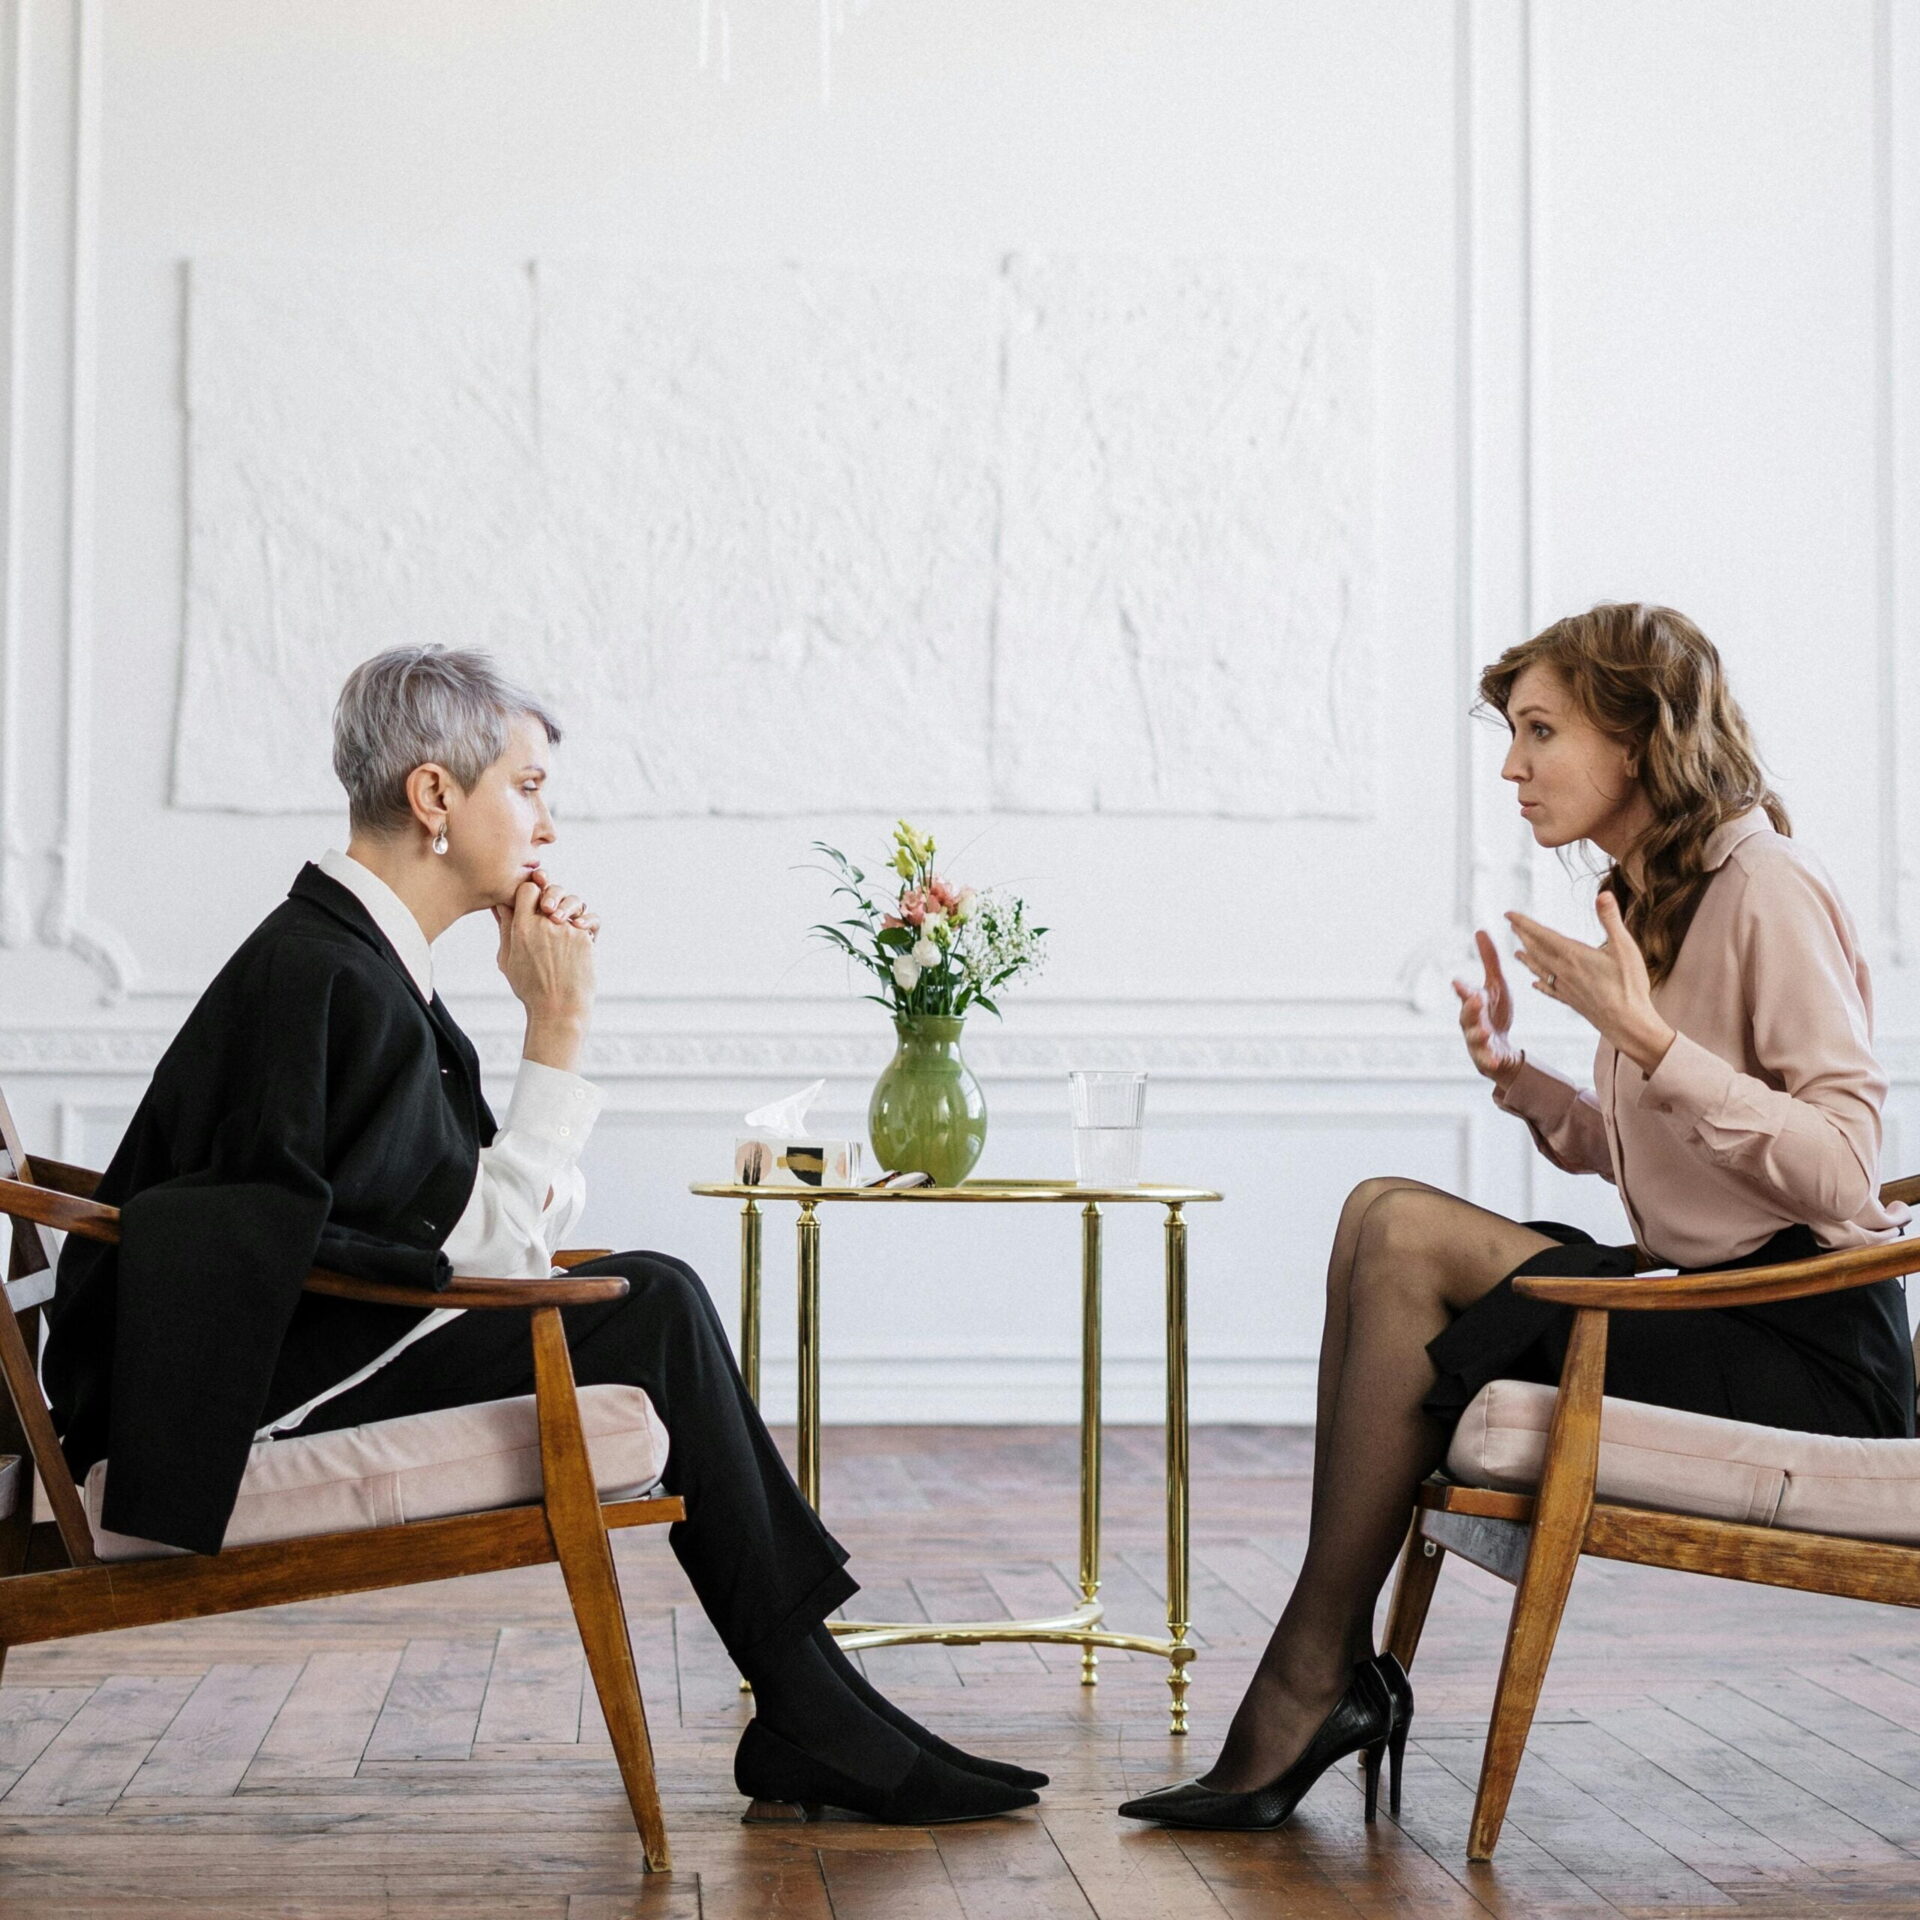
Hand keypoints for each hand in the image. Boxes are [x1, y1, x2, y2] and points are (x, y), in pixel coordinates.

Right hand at [494, 877, 595, 1067]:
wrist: (559, 1009)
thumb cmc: (531, 988)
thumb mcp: (508, 959)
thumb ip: (506, 929)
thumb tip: (501, 905)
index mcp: (522, 928)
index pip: (526, 888)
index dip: (529, 891)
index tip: (530, 900)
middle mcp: (545, 924)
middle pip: (550, 889)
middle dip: (551, 894)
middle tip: (550, 907)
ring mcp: (567, 930)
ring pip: (573, 901)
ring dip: (569, 907)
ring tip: (564, 921)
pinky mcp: (585, 938)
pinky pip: (590, 918)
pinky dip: (586, 922)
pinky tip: (579, 930)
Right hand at [1453, 929, 1523, 1088]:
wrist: (1499, 1049)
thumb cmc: (1494, 1013)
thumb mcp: (1495, 984)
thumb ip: (1488, 960)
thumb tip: (1480, 930)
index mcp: (1473, 1002)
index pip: (1466, 993)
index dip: (1463, 989)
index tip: (1458, 982)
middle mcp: (1471, 1021)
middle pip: (1467, 1014)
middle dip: (1471, 1008)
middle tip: (1475, 999)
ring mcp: (1477, 1040)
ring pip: (1474, 1037)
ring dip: (1479, 1034)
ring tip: (1485, 1032)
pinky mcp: (1486, 1057)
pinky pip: (1487, 1059)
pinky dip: (1490, 1059)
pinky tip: (1495, 1061)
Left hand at [1504, 891, 1675, 1075]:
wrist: (1628, 1024)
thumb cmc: (1629, 985)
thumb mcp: (1624, 947)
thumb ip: (1611, 920)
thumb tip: (1603, 894)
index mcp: (1573, 955)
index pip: (1542, 934)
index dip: (1524, 923)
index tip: (1508, 914)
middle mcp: (1564, 971)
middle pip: (1537, 950)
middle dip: (1523, 936)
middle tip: (1512, 926)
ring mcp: (1566, 988)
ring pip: (1540, 969)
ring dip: (1528, 959)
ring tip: (1517, 953)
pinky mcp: (1572, 1001)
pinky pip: (1550, 989)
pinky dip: (1541, 983)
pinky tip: (1535, 983)